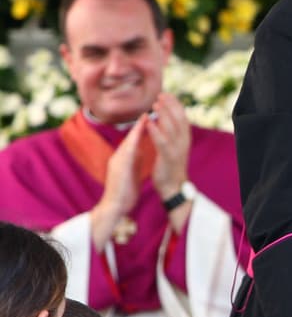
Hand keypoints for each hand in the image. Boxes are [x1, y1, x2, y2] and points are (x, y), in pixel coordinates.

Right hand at [90, 116, 146, 248]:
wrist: (114, 207)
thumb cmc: (125, 192)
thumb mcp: (132, 172)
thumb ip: (134, 161)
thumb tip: (139, 152)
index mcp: (124, 159)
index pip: (134, 140)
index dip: (142, 128)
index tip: (151, 117)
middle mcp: (120, 157)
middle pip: (131, 137)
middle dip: (140, 124)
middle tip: (149, 109)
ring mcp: (118, 162)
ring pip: (128, 142)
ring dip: (136, 130)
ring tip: (145, 117)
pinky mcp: (118, 169)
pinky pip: (127, 154)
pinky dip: (133, 144)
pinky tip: (138, 136)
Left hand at [148, 92, 192, 200]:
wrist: (173, 187)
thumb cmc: (170, 166)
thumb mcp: (172, 146)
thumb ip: (170, 133)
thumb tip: (164, 117)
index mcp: (185, 139)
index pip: (183, 117)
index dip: (175, 105)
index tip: (167, 94)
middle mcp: (183, 142)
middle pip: (179, 119)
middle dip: (170, 106)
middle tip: (161, 95)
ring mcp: (177, 150)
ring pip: (172, 128)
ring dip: (164, 115)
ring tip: (155, 104)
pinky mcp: (168, 158)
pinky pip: (162, 142)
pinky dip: (155, 131)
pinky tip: (149, 122)